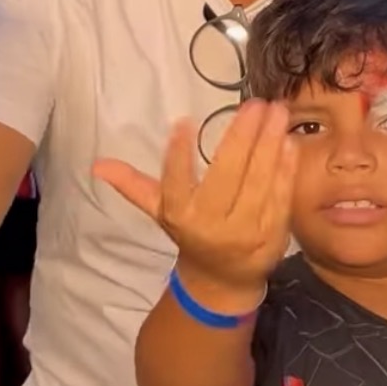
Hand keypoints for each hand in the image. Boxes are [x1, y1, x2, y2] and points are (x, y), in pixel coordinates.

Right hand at [92, 101, 297, 306]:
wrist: (222, 281)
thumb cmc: (191, 233)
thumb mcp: (161, 210)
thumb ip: (134, 185)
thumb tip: (98, 165)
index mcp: (180, 215)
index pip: (175, 183)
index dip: (177, 155)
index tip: (183, 122)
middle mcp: (210, 226)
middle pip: (227, 176)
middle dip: (243, 137)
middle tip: (256, 105)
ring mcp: (244, 233)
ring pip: (258, 183)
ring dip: (270, 146)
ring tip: (277, 114)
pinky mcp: (271, 237)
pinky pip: (279, 199)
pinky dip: (285, 170)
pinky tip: (288, 143)